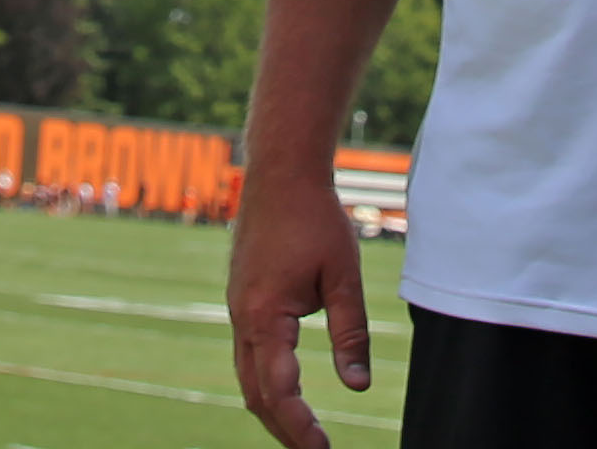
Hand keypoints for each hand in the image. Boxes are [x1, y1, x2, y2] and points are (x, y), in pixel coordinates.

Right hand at [226, 168, 373, 448]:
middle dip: (283, 429)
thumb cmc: (315, 219)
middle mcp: (242, 318)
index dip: (300, 427)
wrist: (280, 172)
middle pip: (255, 394)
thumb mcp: (343, 276)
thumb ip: (350, 333)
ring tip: (302, 432)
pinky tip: (285, 388)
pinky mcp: (242, 299)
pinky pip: (247, 354)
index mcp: (265, 317)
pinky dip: (265, 381)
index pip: (279, 390)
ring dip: (272, 408)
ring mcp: (237, 309)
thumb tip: (358, 386)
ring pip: (247, 376)